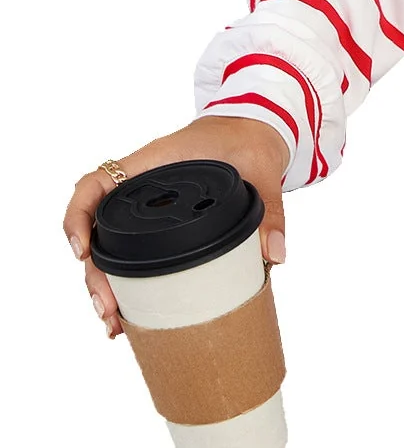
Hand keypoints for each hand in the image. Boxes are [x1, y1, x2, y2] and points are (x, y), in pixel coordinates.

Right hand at [64, 115, 289, 342]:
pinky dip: (127, 280)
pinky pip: (133, 250)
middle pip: (98, 229)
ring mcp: (148, 207)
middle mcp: (142, 186)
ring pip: (111, 246)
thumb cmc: (247, 138)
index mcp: (154, 163)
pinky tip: (131, 311)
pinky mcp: (161, 224)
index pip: (97, 182)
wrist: (256, 131)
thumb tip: (275, 254)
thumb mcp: (260, 166)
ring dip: (106, 283)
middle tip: (108, 308)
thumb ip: (269, 207)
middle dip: (95, 272)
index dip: (79, 215)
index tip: (82, 251)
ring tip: (115, 322)